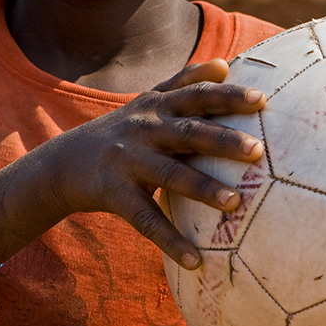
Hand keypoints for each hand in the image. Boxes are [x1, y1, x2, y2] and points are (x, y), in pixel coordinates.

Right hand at [44, 58, 265, 267]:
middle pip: (188, 132)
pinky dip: (171, 241)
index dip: (228, 96)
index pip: (197, 96)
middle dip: (224, 140)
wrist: (63, 163)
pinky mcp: (114, 194)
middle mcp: (144, 129)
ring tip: (236, 202)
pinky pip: (146, 220)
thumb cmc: (122, 131)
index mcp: (157, 106)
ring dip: (204, 188)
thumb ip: (184, 81)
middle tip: (258, 150)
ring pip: (170, 175)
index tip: (262, 100)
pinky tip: (196, 260)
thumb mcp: (148, 101)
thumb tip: (224, 64)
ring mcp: (128, 161)